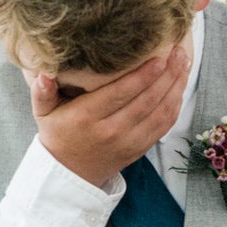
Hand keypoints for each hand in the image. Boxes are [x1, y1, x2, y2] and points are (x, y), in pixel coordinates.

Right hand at [29, 47, 189, 188]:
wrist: (70, 174)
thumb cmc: (58, 135)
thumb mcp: (43, 113)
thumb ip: (42, 92)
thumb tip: (43, 72)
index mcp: (86, 118)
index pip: (120, 94)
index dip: (143, 76)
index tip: (159, 57)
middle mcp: (111, 130)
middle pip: (146, 100)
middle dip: (167, 74)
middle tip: (178, 52)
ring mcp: (129, 141)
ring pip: (160, 112)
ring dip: (176, 87)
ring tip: (184, 63)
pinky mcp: (140, 148)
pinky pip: (164, 126)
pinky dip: (176, 105)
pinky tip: (181, 86)